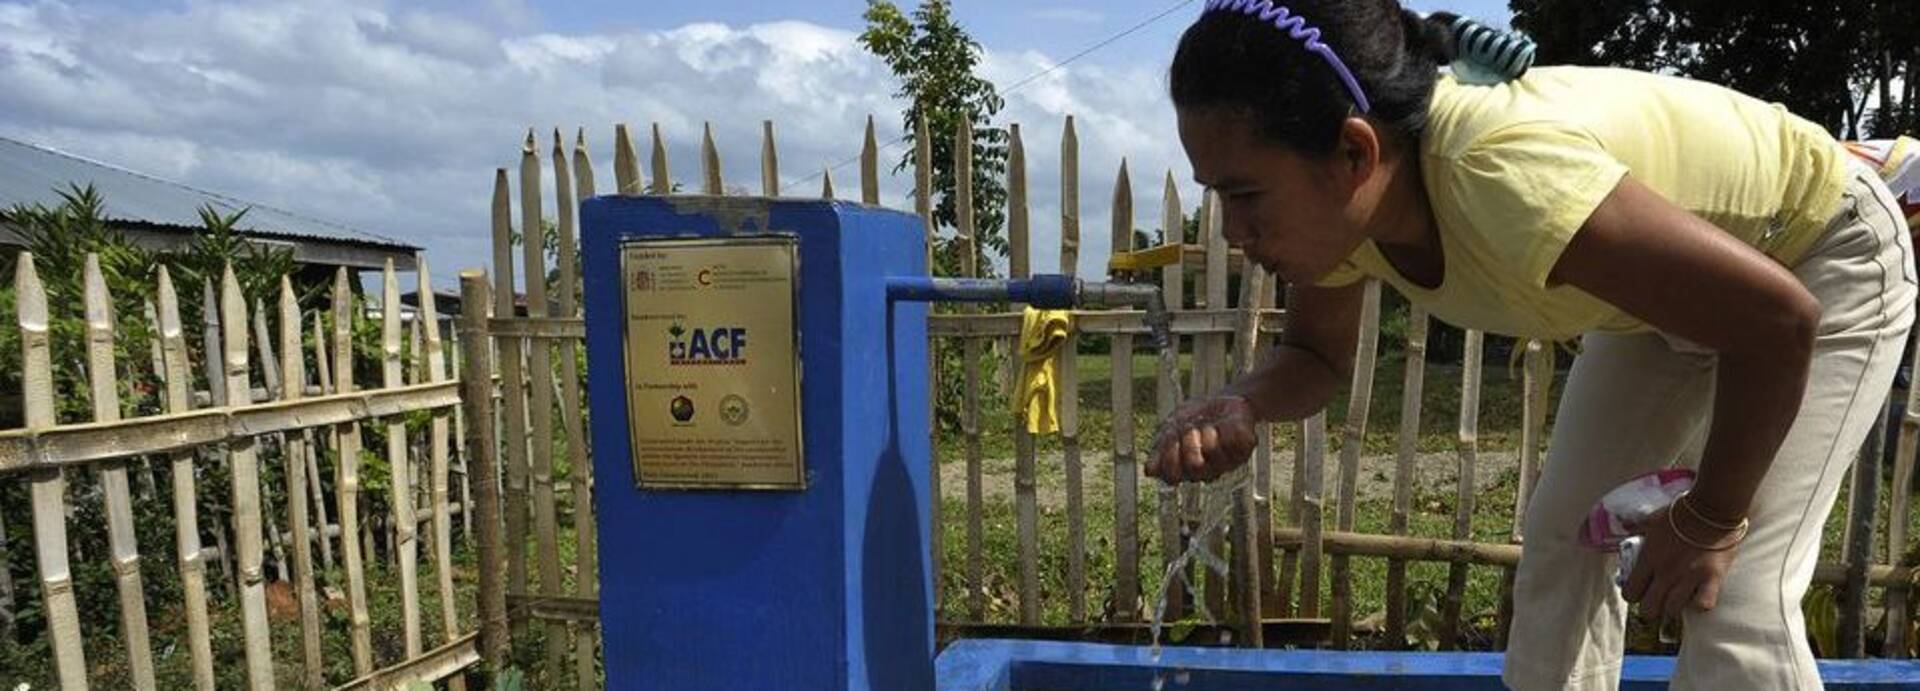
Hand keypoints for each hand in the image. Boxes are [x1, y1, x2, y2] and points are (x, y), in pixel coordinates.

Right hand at [1147, 395, 1257, 483]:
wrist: (1224, 401)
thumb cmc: (1194, 418)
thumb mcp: (1171, 429)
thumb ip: (1160, 450)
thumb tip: (1148, 472)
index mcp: (1187, 471)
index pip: (1171, 477)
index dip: (1168, 456)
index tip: (1170, 437)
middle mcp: (1207, 472)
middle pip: (1193, 466)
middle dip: (1188, 441)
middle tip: (1190, 428)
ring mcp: (1229, 462)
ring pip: (1212, 450)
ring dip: (1206, 430)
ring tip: (1209, 424)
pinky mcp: (1246, 449)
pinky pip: (1232, 438)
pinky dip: (1224, 425)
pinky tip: (1224, 424)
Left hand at [1621, 502, 1741, 619]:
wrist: (1710, 509)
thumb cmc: (1679, 513)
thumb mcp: (1651, 519)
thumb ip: (1636, 527)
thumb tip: (1624, 525)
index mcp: (1648, 559)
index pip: (1630, 592)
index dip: (1633, 595)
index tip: (1639, 591)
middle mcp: (1665, 572)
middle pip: (1649, 609)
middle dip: (1651, 608)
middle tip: (1657, 600)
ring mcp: (1688, 577)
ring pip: (1673, 610)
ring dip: (1674, 608)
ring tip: (1678, 599)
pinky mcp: (1712, 578)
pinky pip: (1703, 604)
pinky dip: (1701, 603)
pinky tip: (1700, 595)